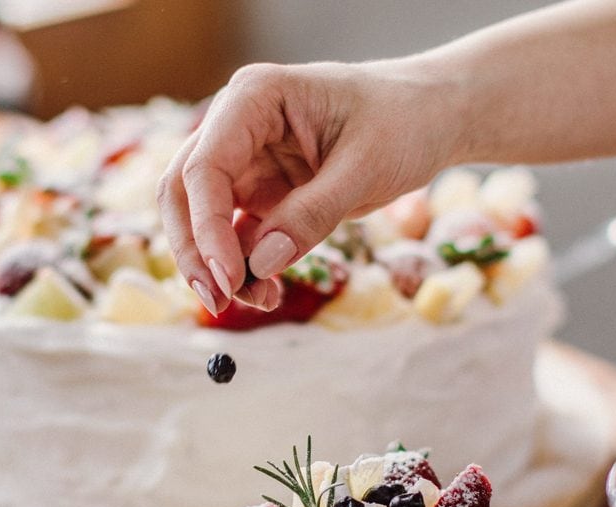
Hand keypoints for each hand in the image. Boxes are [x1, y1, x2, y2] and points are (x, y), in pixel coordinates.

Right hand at [159, 61, 461, 312]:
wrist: (431, 117)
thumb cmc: (403, 121)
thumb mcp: (366, 167)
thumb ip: (313, 214)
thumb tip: (261, 262)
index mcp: (255, 97)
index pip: (205, 165)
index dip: (207, 225)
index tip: (227, 276)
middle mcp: (238, 125)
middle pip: (184, 190)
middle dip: (195, 249)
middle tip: (218, 299)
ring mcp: (247, 161)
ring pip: (202, 218)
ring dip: (218, 264)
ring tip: (260, 301)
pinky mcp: (262, 192)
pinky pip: (236, 235)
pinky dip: (245, 267)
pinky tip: (269, 293)